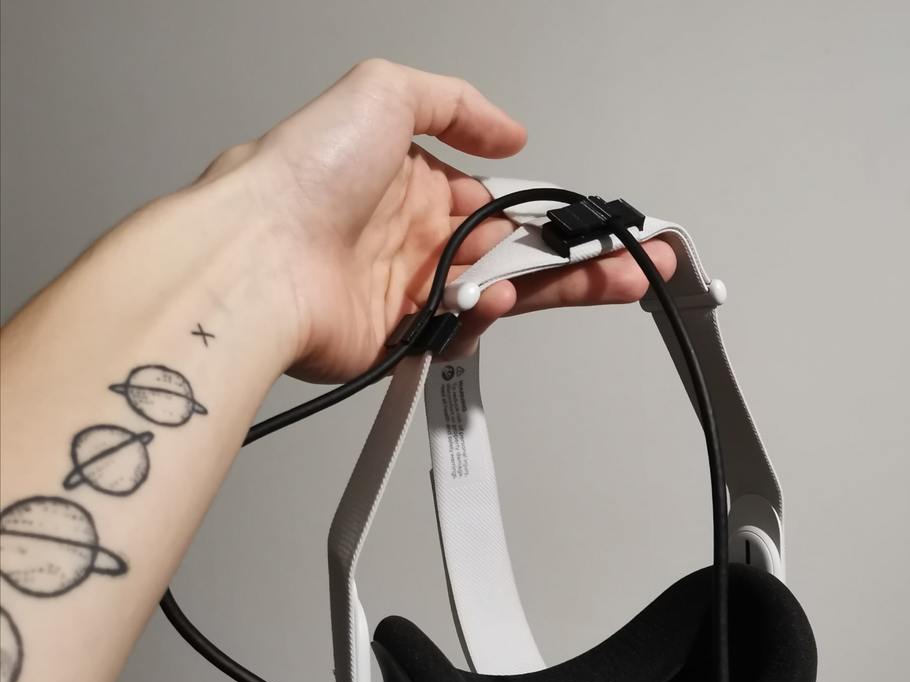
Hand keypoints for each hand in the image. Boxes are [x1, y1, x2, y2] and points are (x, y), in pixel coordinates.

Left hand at [202, 59, 676, 381]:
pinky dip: (485, 316)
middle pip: (513, 253)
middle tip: (630, 268)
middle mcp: (412, 238)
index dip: (550, 214)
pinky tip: (493, 297)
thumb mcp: (382, 92)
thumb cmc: (300, 176)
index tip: (594, 224)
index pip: (501, 201)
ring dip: (554, 290)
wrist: (256, 260)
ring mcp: (407, 290)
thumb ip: (455, 104)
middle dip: (575, 261)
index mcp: (410, 183)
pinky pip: (461, 332)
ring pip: (500, 295)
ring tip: (607, 282)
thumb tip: (508, 132)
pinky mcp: (398, 338)